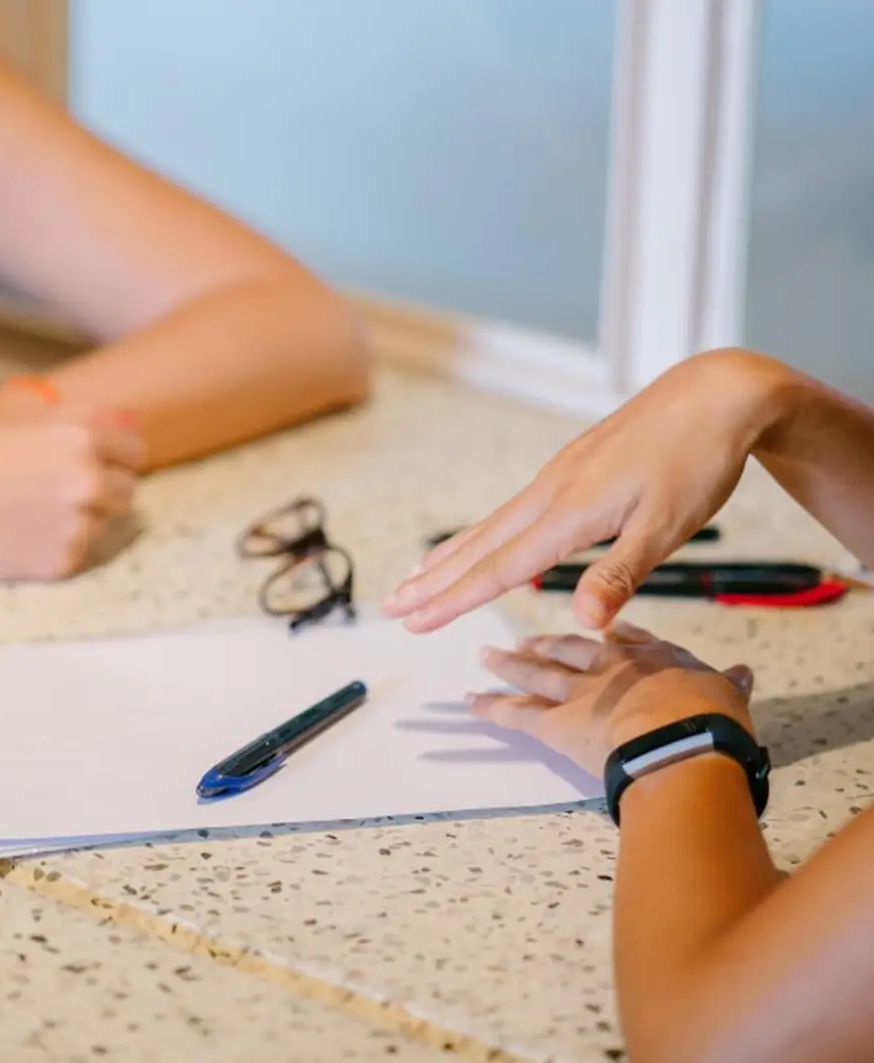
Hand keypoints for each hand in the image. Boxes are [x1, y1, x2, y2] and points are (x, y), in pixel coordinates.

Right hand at [0, 406, 143, 581]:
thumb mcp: (19, 419)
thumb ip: (82, 419)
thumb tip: (135, 422)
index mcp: (82, 436)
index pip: (135, 451)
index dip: (116, 457)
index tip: (99, 464)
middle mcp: (89, 478)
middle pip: (127, 489)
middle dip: (103, 489)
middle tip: (58, 491)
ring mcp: (79, 522)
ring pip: (106, 522)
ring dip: (83, 518)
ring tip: (32, 511)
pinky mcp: (64, 560)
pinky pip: (80, 551)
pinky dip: (58, 545)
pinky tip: (20, 535)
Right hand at [384, 349, 795, 630]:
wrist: (716, 393)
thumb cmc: (698, 461)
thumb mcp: (669, 525)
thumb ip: (619, 574)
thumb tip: (583, 624)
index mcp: (570, 512)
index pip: (499, 567)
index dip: (454, 599)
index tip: (414, 621)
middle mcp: (551, 492)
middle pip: (479, 545)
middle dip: (433, 580)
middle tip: (391, 604)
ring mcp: (557, 477)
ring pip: (490, 525)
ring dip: (451, 555)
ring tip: (416, 574)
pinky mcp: (570, 468)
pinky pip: (511, 509)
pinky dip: (482, 532)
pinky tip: (482, 538)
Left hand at [470, 622, 753, 776]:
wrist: (681, 743)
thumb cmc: (711, 722)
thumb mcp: (728, 695)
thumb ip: (730, 683)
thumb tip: (745, 673)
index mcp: (652, 658)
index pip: (626, 640)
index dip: (610, 636)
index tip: (600, 631)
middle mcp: (609, 668)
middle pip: (570, 650)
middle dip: (546, 645)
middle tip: (523, 640)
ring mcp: (578, 693)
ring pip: (536, 674)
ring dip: (509, 666)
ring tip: (486, 657)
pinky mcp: (556, 723)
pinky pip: (515, 714)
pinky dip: (490, 708)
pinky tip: (470, 701)